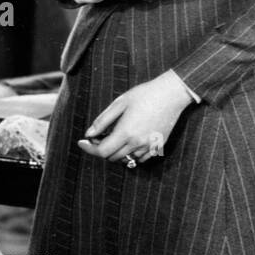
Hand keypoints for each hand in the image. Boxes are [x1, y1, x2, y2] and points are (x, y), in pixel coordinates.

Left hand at [77, 69, 193, 165]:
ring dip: (115, 152)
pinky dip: (130, 154)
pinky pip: (140, 159)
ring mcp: (149, 146)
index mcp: (126, 132)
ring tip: (113, 137)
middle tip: (98, 136)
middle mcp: (137, 143)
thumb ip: (102, 120)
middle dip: (101, 149)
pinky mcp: (158, 147)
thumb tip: (89, 134)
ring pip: (126, 159)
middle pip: (112, 157)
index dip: (89, 149)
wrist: (172, 94)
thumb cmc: (144, 95)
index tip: (82, 142)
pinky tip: (128, 141)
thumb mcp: (119, 103)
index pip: (102, 151)